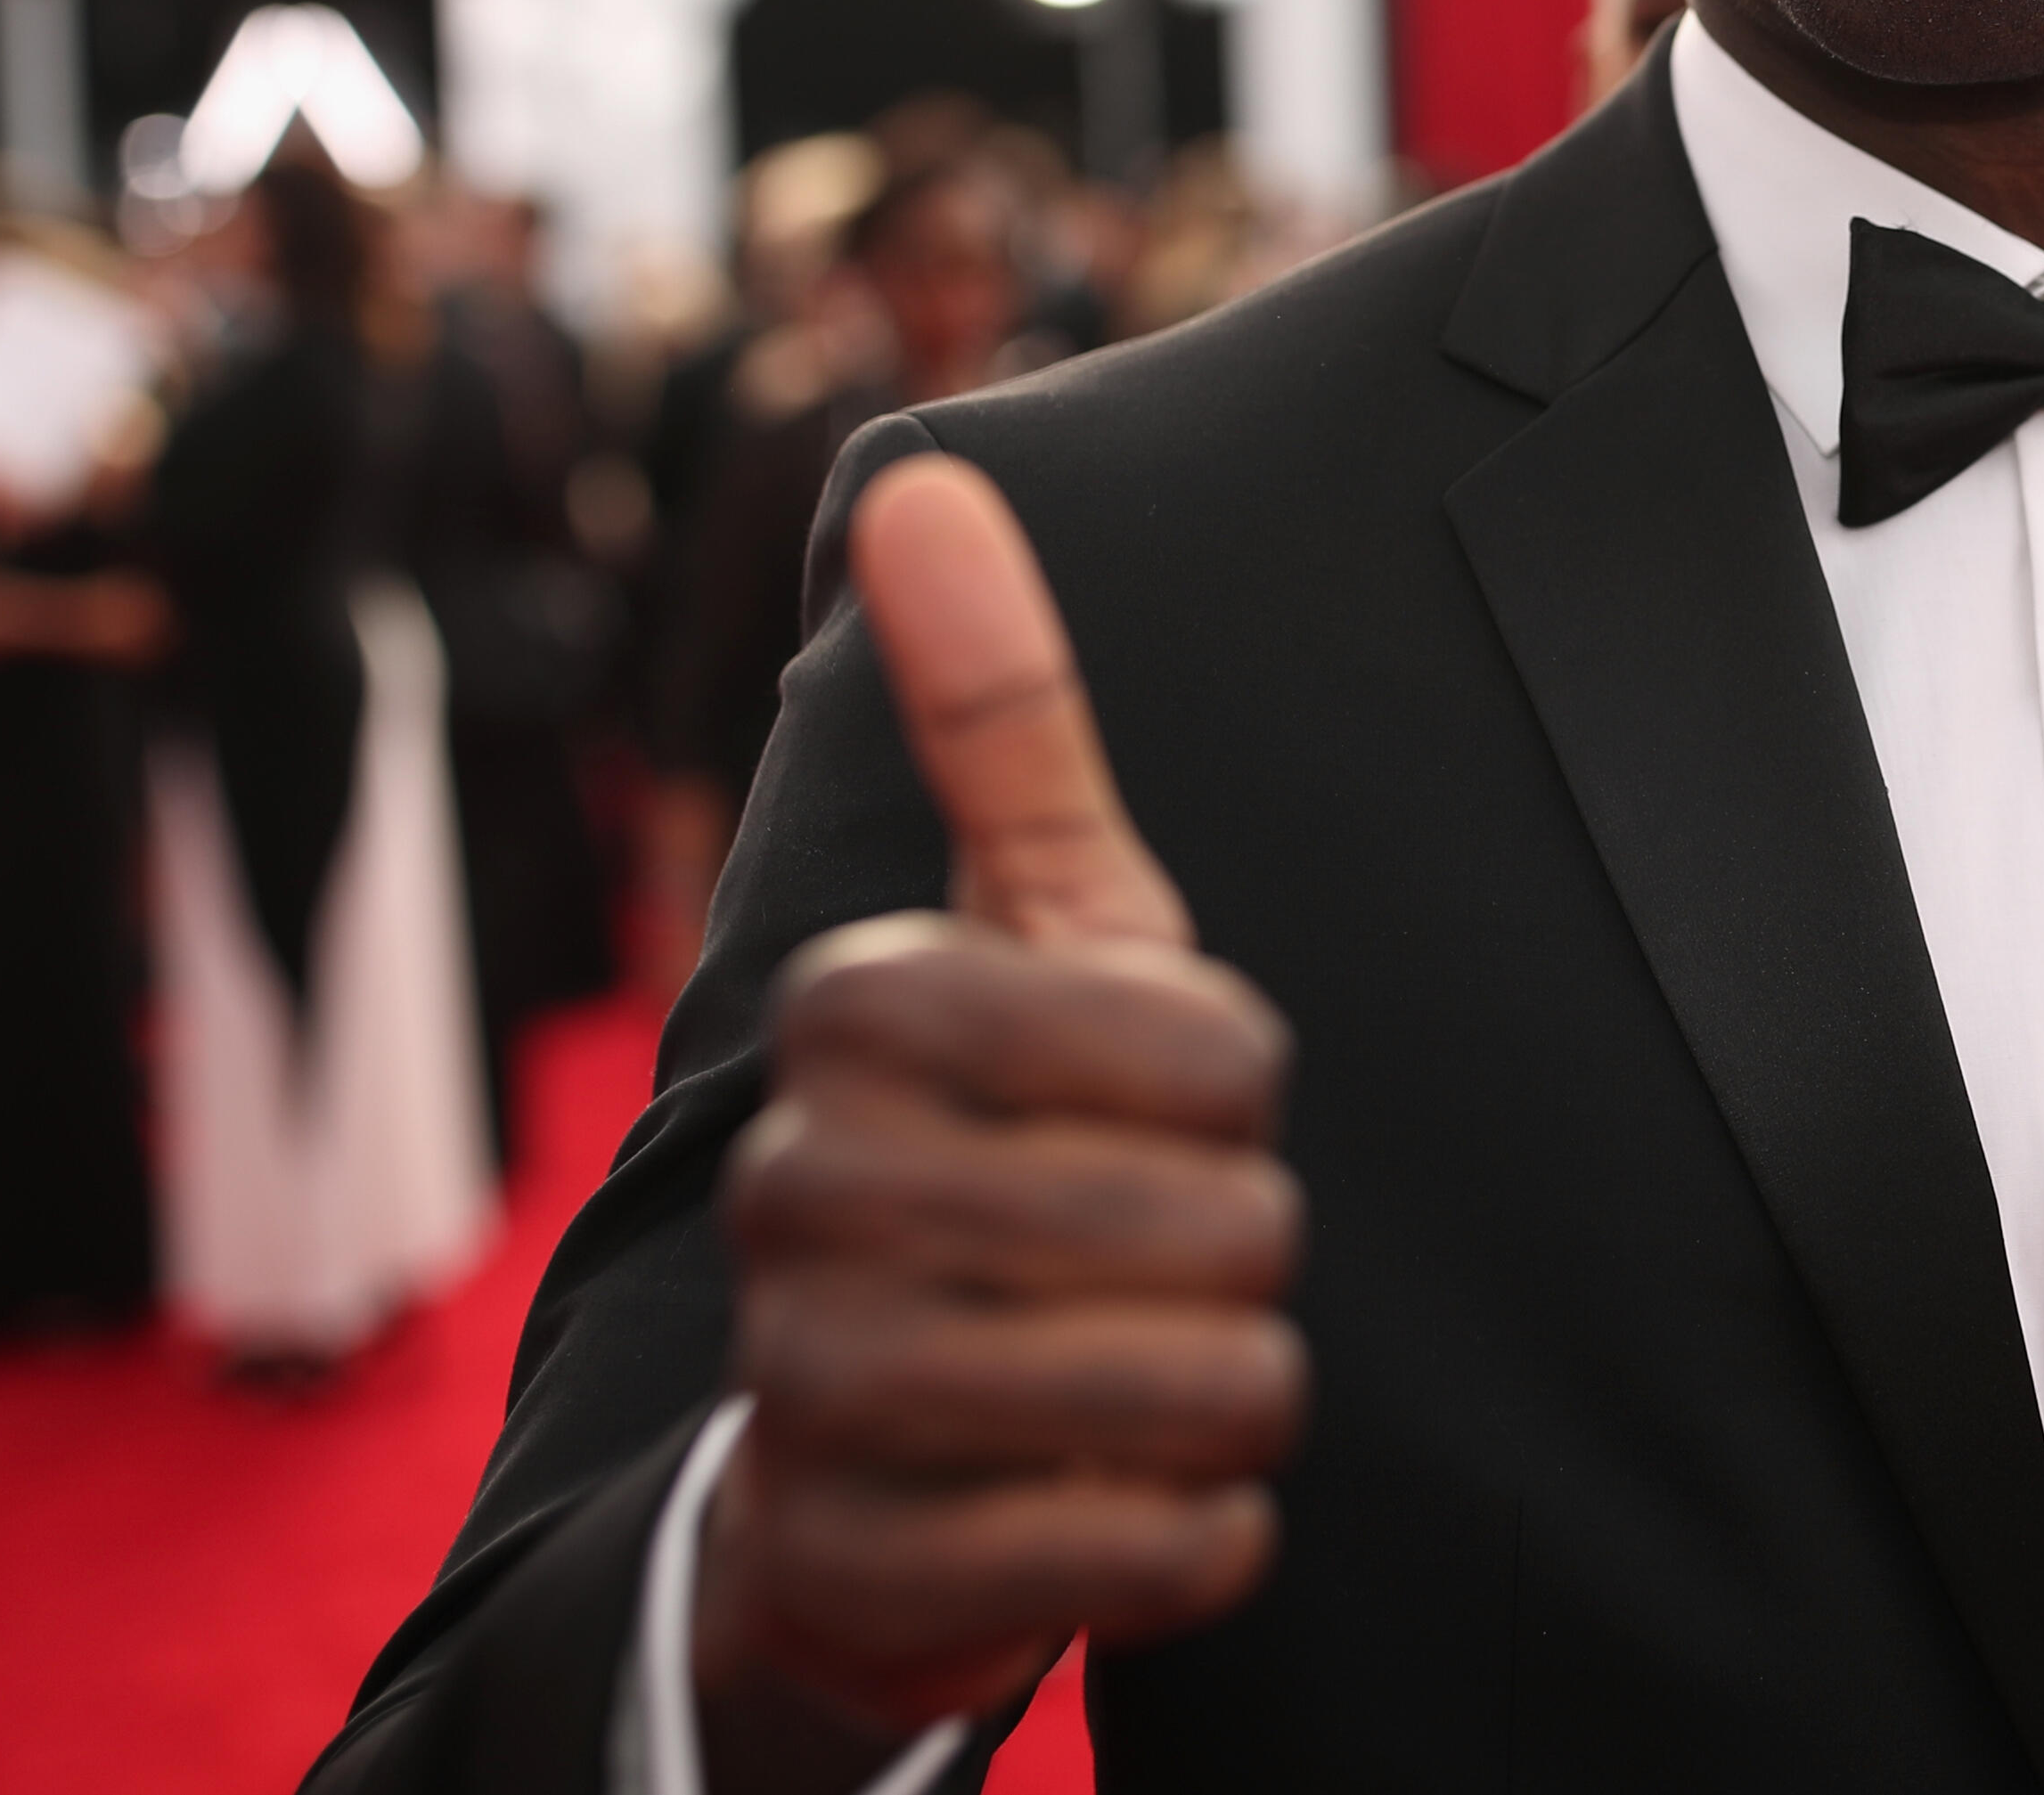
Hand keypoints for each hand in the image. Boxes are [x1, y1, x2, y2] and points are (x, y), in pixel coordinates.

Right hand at [695, 456, 1304, 1760]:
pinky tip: (1119, 1506)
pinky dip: (1194, 1543)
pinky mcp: (859, 1566)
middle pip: (1218, 1225)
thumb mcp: (1035, 924)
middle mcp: (801, 1189)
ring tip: (1143, 1375)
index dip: (1242, 1098)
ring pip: (1194, 1392)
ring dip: (1229, 1401)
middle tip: (1152, 1260)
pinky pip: (1156, 1559)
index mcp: (862, 1014)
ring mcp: (810, 1386)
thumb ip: (1002, 714)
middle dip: (1242, 1259)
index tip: (1161, 1111)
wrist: (869, 1461)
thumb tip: (926, 477)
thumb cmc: (1004, 1142)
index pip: (1217, 1049)